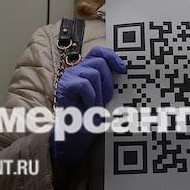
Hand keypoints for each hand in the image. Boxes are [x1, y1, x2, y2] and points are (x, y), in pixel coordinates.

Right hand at [50, 46, 126, 166]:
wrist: (74, 136)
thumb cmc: (91, 117)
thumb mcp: (104, 96)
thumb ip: (108, 81)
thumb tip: (125, 69)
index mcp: (86, 70)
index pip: (98, 52)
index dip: (112, 56)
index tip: (123, 69)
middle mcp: (76, 70)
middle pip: (99, 62)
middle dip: (108, 82)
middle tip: (106, 100)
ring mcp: (69, 77)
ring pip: (93, 74)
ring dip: (99, 93)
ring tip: (95, 107)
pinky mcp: (65, 86)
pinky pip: (84, 85)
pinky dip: (90, 98)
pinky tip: (87, 108)